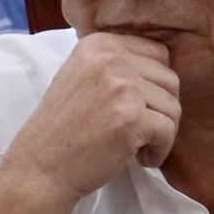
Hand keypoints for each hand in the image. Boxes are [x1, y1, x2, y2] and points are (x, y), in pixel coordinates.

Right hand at [0, 32, 181, 205]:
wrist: (39, 170)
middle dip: (161, 109)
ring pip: (173, 105)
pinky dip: (160, 150)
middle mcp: (110, 58)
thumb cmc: (65, 129)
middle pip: (170, 79)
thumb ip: (119, 64)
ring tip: (137, 145)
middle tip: (138, 131)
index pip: (158, 53)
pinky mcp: (131, 117)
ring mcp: (122, 87)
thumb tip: (167, 64)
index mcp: (99, 44)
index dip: (155, 85)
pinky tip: (140, 158)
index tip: (137, 108)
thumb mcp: (82, 77)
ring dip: (162, 131)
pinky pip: (168, 129)